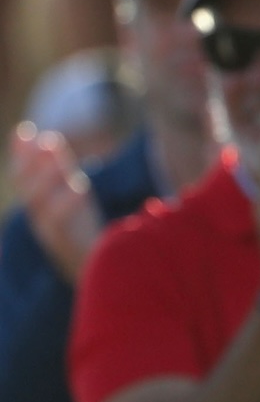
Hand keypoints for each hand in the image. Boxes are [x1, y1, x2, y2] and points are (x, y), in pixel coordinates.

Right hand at [10, 124, 102, 282]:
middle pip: (26, 189)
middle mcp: (38, 219)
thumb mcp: (70, 196)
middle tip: (46, 141)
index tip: (25, 131)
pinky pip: (59, 224)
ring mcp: (48, 233)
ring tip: (59, 159)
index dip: (21, 155)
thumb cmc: (81, 231)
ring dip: (47, 178)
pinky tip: (79, 187)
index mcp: (39, 206)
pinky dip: (66, 204)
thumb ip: (59, 170)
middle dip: (31, 163)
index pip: (23, 177)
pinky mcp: (63, 246)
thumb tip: (47, 140)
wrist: (96, 270)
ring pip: (38, 204)